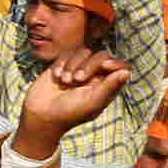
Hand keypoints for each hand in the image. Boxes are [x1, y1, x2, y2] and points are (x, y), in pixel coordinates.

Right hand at [12, 50, 131, 159]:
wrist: (40, 114)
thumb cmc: (69, 113)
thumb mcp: (92, 102)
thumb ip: (109, 87)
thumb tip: (127, 72)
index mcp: (107, 86)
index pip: (121, 67)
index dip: (115, 63)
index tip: (104, 66)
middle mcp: (96, 76)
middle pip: (102, 56)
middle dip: (89, 65)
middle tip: (77, 80)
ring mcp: (79, 69)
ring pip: (84, 52)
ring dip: (73, 65)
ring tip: (64, 81)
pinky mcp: (64, 65)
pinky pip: (67, 54)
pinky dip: (61, 64)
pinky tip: (56, 76)